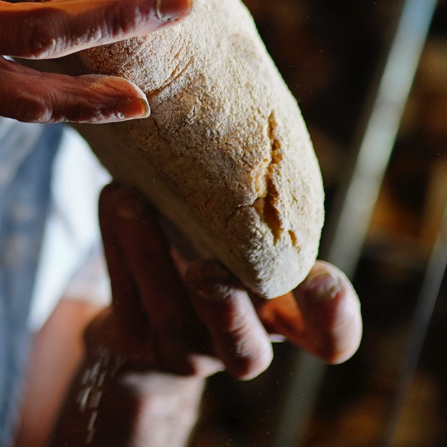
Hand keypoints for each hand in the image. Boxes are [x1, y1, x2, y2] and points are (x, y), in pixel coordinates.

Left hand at [92, 183, 361, 380]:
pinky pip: (125, 303)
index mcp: (280, 310)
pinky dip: (118, 248)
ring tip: (129, 199)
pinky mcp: (132, 345)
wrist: (136, 304)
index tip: (321, 278)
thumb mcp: (236, 220)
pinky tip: (113, 198)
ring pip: (172, 322)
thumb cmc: (203, 240)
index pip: (329, 337)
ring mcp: (183, 350)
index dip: (333, 318)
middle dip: (227, 314)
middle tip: (207, 270)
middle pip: (247, 356)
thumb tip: (240, 90)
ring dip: (150, 256)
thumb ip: (252, 190)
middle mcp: (239, 339)